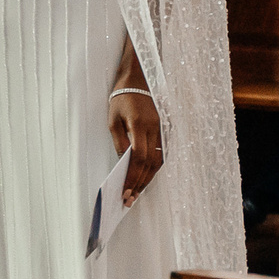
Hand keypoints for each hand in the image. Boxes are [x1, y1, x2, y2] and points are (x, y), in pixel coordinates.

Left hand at [109, 89, 163, 206]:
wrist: (138, 79)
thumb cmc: (122, 98)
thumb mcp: (113, 119)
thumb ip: (119, 141)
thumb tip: (123, 163)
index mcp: (140, 124)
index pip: (138, 157)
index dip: (133, 177)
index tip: (125, 191)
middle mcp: (155, 128)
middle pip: (150, 162)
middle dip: (140, 182)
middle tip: (130, 199)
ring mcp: (163, 128)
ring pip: (159, 160)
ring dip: (148, 178)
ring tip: (137, 192)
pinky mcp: (166, 129)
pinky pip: (162, 153)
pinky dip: (155, 167)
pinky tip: (146, 176)